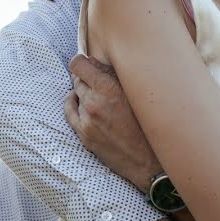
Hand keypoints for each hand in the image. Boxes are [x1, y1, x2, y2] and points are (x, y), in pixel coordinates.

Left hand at [64, 55, 160, 191]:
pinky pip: (70, 112)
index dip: (81, 61)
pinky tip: (79, 101)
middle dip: (86, 78)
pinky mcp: (84, 135)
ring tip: (100, 97)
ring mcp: (87, 121)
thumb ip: (112, 74)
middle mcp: (94, 103)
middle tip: (98, 81)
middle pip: (77, 80)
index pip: (79, 65)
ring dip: (84, 93)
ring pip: (76, 95)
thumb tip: (93, 61)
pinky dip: (74, 104)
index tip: (85, 63)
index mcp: (107, 88)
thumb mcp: (134, 91)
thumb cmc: (148, 122)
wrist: (149, 159)